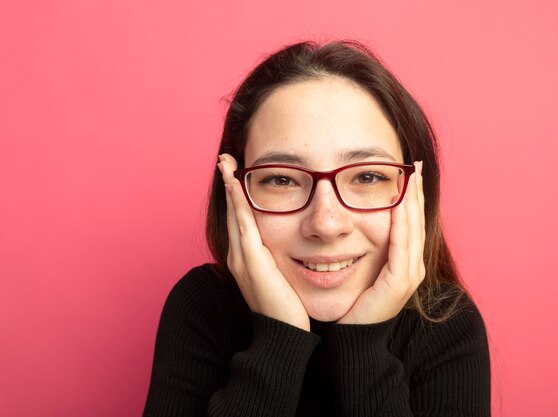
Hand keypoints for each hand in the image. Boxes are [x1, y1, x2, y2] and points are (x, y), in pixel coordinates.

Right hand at [218, 154, 310, 330]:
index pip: (241, 219)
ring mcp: (242, 259)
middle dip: (227, 184)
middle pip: (232, 212)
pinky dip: (238, 204)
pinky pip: (243, 225)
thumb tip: (298, 243)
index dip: (236, 196)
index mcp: (248, 258)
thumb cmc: (288, 308)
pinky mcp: (251, 262)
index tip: (235, 173)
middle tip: (225, 159)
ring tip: (226, 164)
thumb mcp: (282, 277)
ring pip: (234, 215)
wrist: (284, 336)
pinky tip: (236, 185)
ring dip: (229, 187)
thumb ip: (283, 259)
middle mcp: (239, 255)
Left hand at [337, 161, 425, 324]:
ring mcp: (409, 273)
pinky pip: (403, 246)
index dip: (409, 196)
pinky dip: (402, 223)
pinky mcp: (400, 282)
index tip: (407, 170)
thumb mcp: (358, 264)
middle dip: (415, 192)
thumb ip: (362, 244)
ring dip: (412, 201)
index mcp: (403, 260)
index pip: (408, 221)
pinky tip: (400, 203)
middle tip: (414, 165)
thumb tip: (348, 219)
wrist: (350, 335)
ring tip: (411, 176)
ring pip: (413, 229)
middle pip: (415, 221)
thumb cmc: (351, 300)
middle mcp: (411, 265)